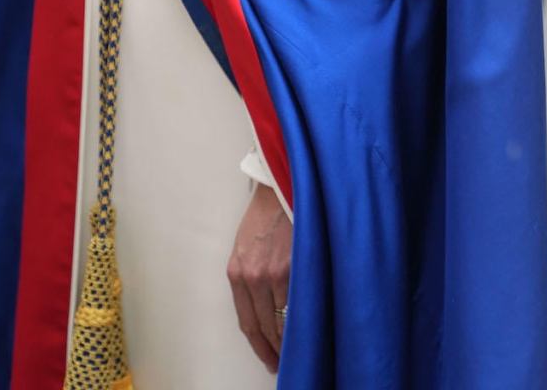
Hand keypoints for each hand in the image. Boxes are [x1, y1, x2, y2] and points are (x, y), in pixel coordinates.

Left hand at [226, 182, 291, 372]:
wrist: (281, 185)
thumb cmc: (266, 213)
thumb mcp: (246, 246)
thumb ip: (250, 277)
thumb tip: (265, 310)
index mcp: (236, 272)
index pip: (248, 323)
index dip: (260, 346)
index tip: (269, 358)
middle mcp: (251, 277)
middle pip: (264, 327)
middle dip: (275, 349)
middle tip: (285, 362)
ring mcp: (273, 274)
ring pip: (282, 321)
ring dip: (290, 341)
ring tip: (299, 351)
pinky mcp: (293, 267)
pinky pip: (298, 305)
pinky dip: (303, 322)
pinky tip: (310, 330)